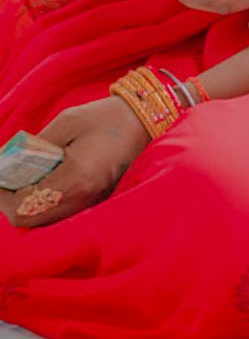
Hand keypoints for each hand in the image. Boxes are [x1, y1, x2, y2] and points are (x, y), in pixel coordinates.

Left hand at [0, 98, 148, 229]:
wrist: (144, 121)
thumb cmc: (105, 117)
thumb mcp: (67, 122)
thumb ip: (37, 145)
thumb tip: (10, 164)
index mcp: (75, 176)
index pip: (24, 206)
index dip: (2, 196)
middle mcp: (83, 198)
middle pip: (29, 221)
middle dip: (10, 204)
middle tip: (5, 182)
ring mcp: (90, 203)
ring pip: (42, 222)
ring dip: (25, 206)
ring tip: (20, 182)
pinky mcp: (95, 202)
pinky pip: (58, 215)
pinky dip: (42, 205)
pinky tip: (41, 184)